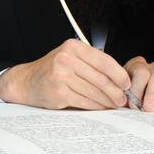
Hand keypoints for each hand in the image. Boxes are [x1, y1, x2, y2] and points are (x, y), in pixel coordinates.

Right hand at [0, 38, 131, 108]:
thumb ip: (91, 64)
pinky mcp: (58, 92)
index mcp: (73, 47)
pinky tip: (101, 107)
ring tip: (114, 104)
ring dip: (107, 101)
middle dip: (116, 91)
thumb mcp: (70, 58)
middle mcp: (66, 59)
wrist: (27, 81)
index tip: (127, 83)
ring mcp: (61, 76)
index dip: (119, 74)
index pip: (104, 61)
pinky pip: (84, 101)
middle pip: (100, 78)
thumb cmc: (53, 70)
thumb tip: (119, 78)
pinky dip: (96, 106)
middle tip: (123, 99)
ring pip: (94, 91)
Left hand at [124, 56, 153, 110]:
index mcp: (135, 65)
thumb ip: (120, 97)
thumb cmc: (124, 100)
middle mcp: (151, 67)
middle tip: (148, 109)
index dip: (138, 90)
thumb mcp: (119, 96)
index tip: (134, 105)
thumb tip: (123, 102)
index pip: (141, 72)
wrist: (130, 101)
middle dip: (152, 94)